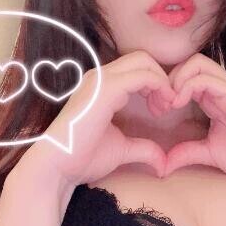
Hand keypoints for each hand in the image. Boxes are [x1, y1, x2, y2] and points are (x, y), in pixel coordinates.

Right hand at [18, 50, 175, 186]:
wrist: (58, 166)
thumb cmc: (82, 158)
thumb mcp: (122, 150)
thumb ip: (143, 149)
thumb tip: (163, 163)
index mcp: (102, 87)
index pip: (137, 69)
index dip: (156, 85)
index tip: (162, 110)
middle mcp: (100, 77)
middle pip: (143, 59)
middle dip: (162, 79)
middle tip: (167, 107)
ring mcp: (101, 80)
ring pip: (143, 62)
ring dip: (162, 82)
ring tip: (164, 108)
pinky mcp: (105, 89)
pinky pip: (142, 75)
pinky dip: (159, 86)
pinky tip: (161, 107)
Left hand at [165, 53, 225, 197]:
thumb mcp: (207, 154)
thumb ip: (186, 153)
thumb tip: (162, 165)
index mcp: (214, 98)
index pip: (186, 74)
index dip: (167, 86)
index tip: (158, 110)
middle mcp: (222, 89)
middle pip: (189, 62)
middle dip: (169, 79)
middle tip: (160, 104)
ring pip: (197, 63)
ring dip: (177, 79)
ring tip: (169, 103)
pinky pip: (208, 79)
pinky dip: (188, 86)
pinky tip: (179, 104)